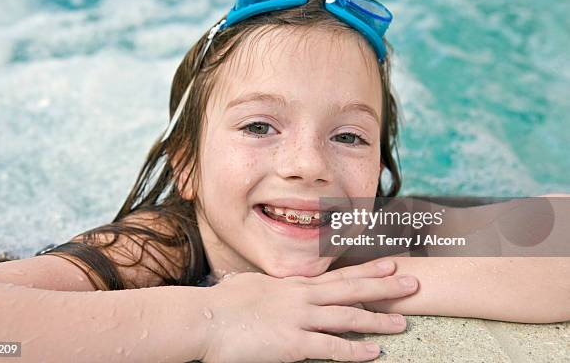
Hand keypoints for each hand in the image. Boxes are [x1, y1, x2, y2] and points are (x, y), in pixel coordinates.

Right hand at [199, 260, 417, 362]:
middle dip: (385, 287)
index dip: (367, 271)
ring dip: (378, 320)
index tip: (390, 265)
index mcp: (294, 284)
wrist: (205, 319)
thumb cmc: (223, 304)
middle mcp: (303, 298)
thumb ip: (269, 285)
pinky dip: (355, 351)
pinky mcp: (293, 343)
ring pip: (348, 318)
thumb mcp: (250, 286)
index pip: (339, 276)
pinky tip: (375, 354)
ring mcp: (300, 319)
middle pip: (352, 290)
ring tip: (403, 322)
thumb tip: (271, 283)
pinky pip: (331, 348)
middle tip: (413, 282)